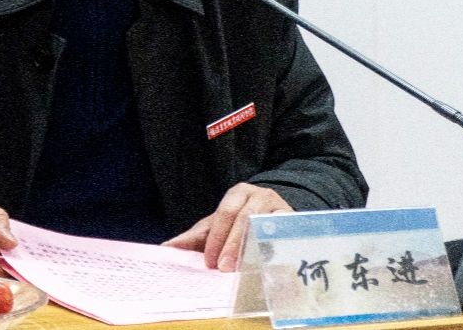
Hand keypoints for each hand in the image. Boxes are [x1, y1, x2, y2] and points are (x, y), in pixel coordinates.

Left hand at [161, 183, 291, 270]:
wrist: (274, 218)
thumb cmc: (239, 224)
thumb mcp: (216, 227)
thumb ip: (194, 238)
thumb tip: (166, 249)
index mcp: (238, 193)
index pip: (225, 213)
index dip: (217, 238)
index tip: (210, 262)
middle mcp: (261, 195)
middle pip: (245, 219)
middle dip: (233, 245)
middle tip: (223, 268)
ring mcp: (280, 207)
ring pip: (266, 226)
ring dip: (253, 249)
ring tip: (243, 268)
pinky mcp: (295, 223)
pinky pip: (286, 235)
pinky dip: (276, 250)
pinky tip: (267, 265)